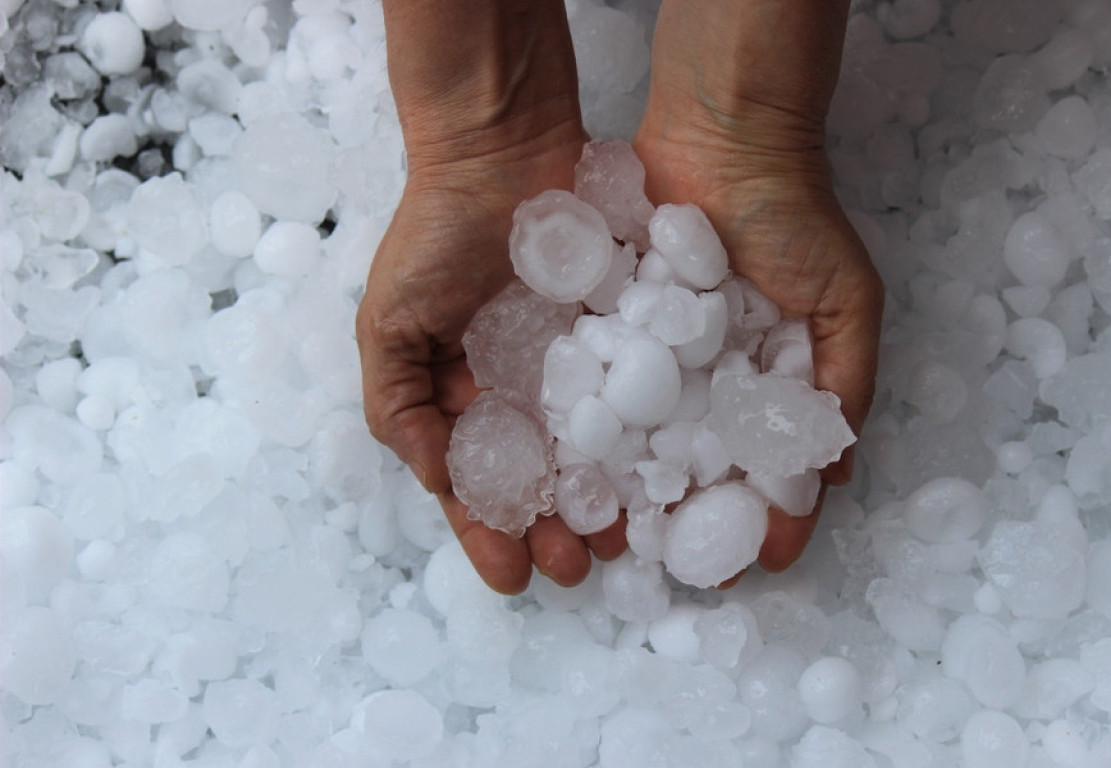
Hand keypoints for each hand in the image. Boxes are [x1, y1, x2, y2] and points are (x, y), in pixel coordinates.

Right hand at [361, 1, 626, 594]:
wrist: (503, 151)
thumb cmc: (434, 234)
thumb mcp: (390, 322)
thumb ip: (397, 403)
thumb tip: (435, 478)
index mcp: (465, 400)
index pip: (478, 485)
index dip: (490, 534)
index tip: (511, 577)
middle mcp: (525, 395)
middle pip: (545, 484)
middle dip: (556, 532)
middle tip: (579, 568)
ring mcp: (579, 369)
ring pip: (598, 456)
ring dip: (607, 505)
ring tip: (623, 541)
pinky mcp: (626, 338)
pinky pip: (641, 400)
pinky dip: (649, 443)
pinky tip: (662, 478)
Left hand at [634, 0, 883, 579]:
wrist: (722, 138)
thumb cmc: (796, 218)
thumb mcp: (846, 300)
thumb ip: (847, 382)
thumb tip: (838, 476)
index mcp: (768, 384)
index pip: (768, 467)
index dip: (768, 516)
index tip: (763, 562)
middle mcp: (708, 383)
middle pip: (695, 468)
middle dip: (685, 523)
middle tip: (671, 568)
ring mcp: (654, 362)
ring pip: (638, 443)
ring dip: (625, 496)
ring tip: (610, 540)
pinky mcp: (608, 334)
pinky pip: (596, 393)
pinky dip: (584, 434)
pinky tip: (570, 474)